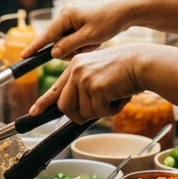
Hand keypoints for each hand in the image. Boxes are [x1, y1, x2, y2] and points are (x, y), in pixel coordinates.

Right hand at [23, 0, 135, 60]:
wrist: (126, 11)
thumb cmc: (109, 22)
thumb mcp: (89, 37)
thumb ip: (69, 46)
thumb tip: (52, 53)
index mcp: (66, 15)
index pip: (46, 35)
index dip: (35, 47)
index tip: (23, 56)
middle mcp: (66, 14)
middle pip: (59, 40)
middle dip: (72, 48)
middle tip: (90, 46)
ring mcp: (73, 17)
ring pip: (68, 41)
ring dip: (80, 46)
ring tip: (95, 42)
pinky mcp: (80, 21)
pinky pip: (76, 38)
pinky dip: (85, 42)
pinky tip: (96, 39)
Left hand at [29, 44, 153, 122]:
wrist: (142, 62)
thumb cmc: (126, 70)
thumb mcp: (99, 72)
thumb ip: (85, 87)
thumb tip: (76, 112)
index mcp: (76, 64)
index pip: (56, 87)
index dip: (45, 102)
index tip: (34, 112)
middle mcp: (76, 69)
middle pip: (65, 106)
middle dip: (78, 116)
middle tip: (94, 113)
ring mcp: (84, 78)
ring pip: (84, 112)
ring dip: (101, 111)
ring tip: (115, 96)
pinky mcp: (95, 87)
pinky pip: (99, 112)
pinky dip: (112, 110)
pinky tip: (120, 96)